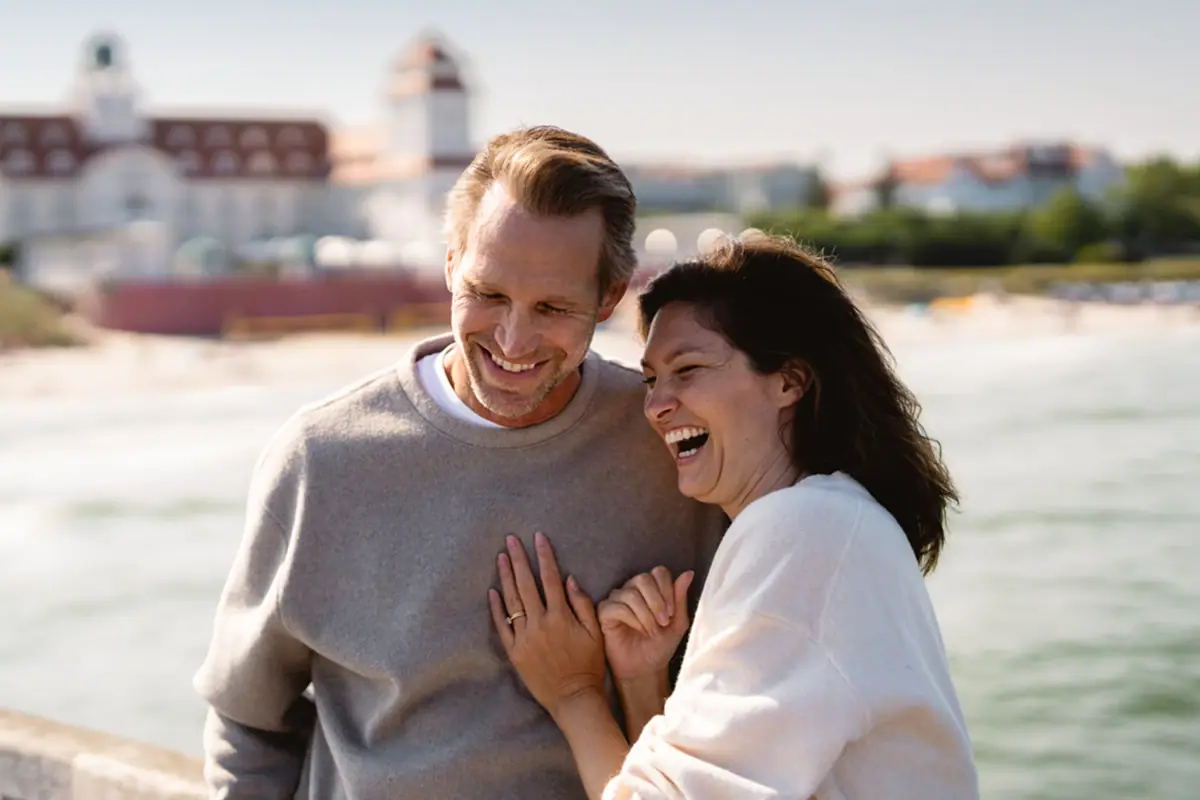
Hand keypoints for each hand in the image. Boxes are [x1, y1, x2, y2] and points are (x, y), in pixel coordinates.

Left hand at [489, 533, 607, 719]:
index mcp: (561, 616)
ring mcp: (524, 637)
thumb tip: (568, 579)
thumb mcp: (595, 632)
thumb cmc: (589, 665)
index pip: (550, 578)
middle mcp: (540, 623)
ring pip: (512, 601)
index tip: (538, 537)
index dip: (544, 556)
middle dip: (519, 559)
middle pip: (526, 584)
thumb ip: (582, 604)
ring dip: (505, 577)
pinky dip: (496, 608)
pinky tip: (492, 591)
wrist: (573, 698)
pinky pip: (502, 626)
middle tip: (510, 539)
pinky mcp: (514, 651)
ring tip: (500, 557)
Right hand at [598, 568, 693, 682]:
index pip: (659, 573)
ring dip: (645, 615)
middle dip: (657, 602)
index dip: (667, 590)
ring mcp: (617, 599)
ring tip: (651, 631)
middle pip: (643, 579)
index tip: (671, 613)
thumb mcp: (678, 623)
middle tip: (663, 623)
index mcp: (651, 588)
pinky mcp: (604, 612)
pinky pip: (617, 607)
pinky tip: (637, 630)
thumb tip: (688, 574)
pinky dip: (632, 619)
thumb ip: (680, 598)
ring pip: (631, 594)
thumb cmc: (660, 646)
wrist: (645, 669)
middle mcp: (632, 589)